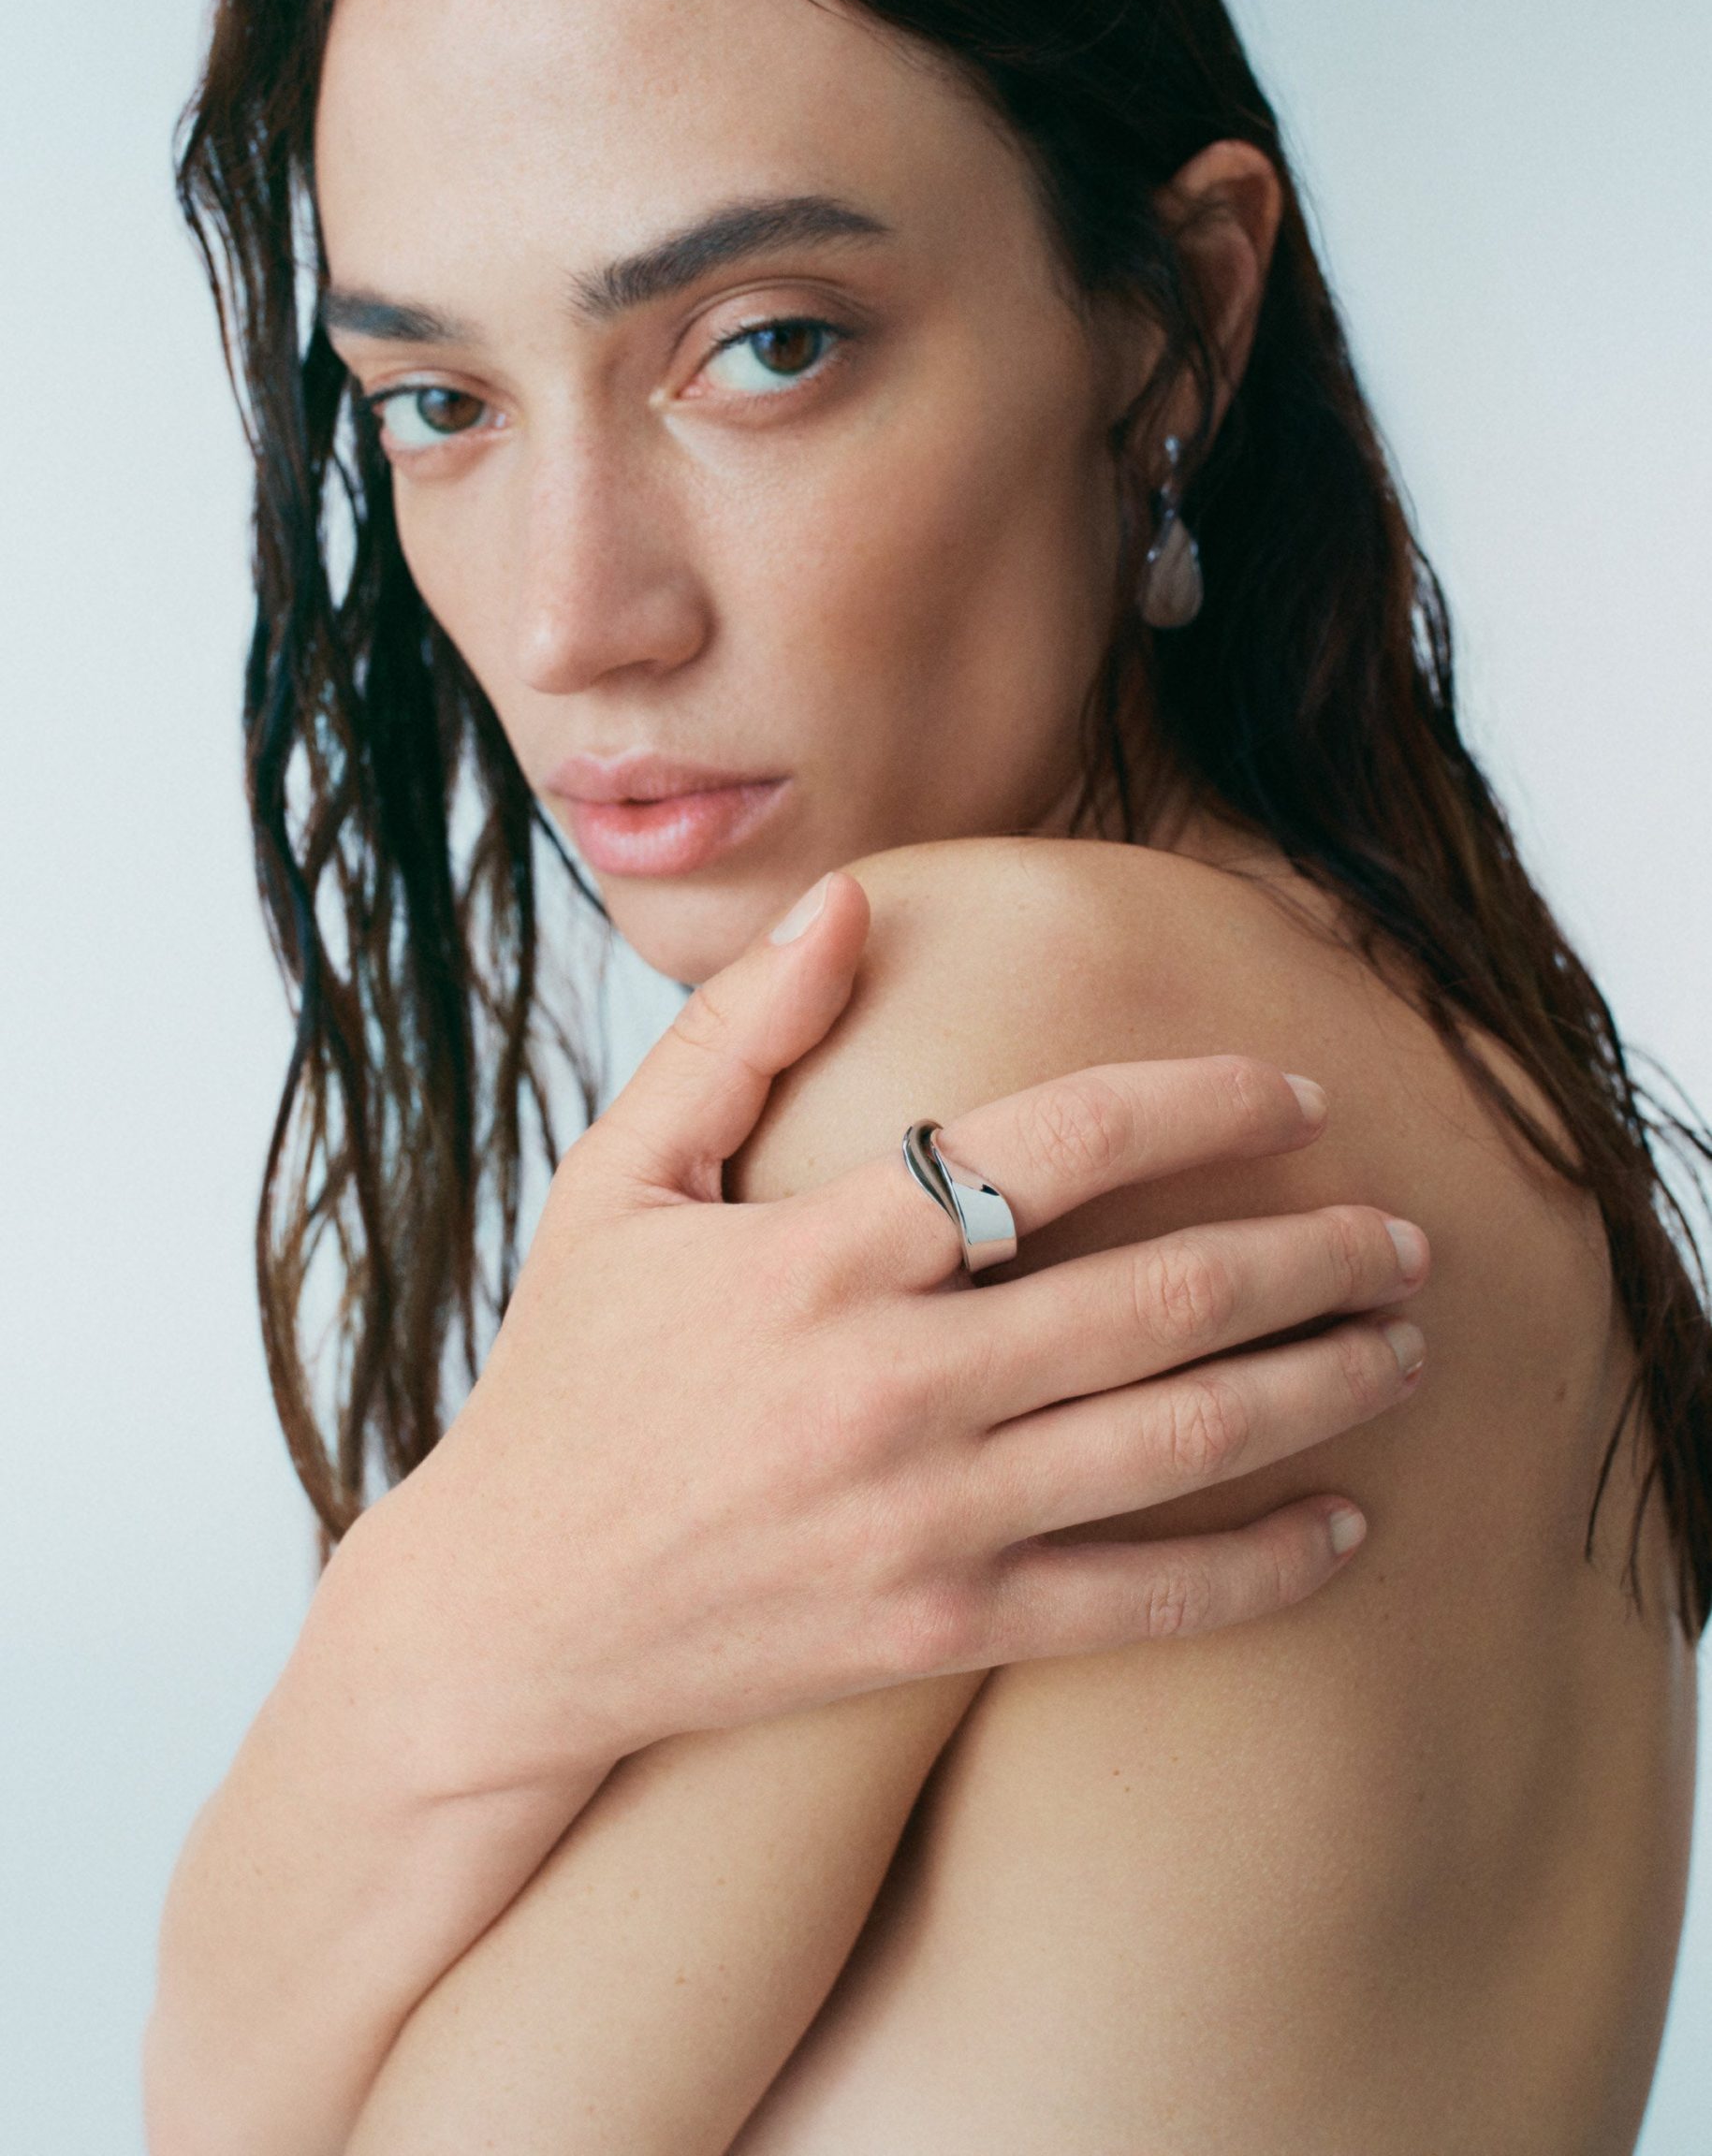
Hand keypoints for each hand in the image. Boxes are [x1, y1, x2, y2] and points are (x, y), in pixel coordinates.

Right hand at [346, 871, 1428, 1798]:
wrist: (512, 1615)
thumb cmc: (566, 1379)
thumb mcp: (617, 1183)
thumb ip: (734, 1035)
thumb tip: (848, 900)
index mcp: (819, 1253)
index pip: (1058, 1141)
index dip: (1201, 1102)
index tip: (1295, 1091)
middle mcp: (891, 1381)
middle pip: (1162, 1296)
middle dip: (1314, 1255)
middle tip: (1405, 1232)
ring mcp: (925, 1517)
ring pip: (1180, 1441)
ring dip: (1321, 1384)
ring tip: (1406, 1342)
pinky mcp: (940, 1627)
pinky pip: (1140, 1602)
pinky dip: (1260, 1567)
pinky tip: (1342, 1527)